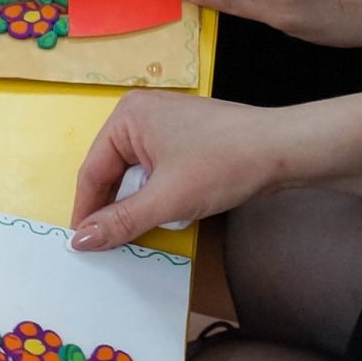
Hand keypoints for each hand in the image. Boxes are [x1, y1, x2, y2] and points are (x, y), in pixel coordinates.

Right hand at [70, 90, 288, 248]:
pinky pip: (157, 171)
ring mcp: (165, 125)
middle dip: (114, 208)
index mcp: (127, 116)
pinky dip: (157, 195)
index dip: (86, 211)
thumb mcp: (166, 199)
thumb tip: (79, 242)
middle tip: (107, 247)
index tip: (80, 246)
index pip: (93, 171)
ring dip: (138, 204)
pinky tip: (165, 215)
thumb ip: (120, 221)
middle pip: (113, 172)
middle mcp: (141, 114)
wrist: (282, 150)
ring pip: (136, 174)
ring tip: (137, 233)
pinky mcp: (185, 138)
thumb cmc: (222, 165)